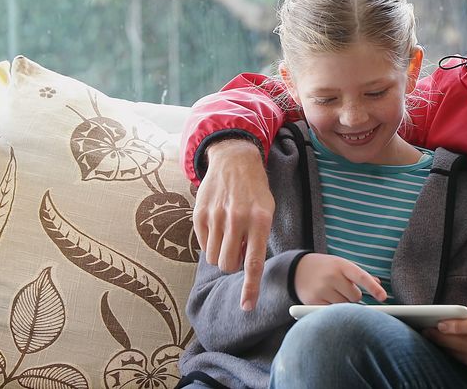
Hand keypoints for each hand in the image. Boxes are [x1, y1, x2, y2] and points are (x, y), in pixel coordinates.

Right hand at [193, 138, 275, 310]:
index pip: (254, 263)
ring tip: (228, 235)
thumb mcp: (267, 210)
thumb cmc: (254, 189)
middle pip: (228, 264)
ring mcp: (216, 216)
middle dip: (232, 264)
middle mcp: (237, 219)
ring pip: (213, 257)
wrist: (234, 160)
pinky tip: (217, 225)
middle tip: (237, 249)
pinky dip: (210, 242)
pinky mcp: (199, 214)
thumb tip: (245, 266)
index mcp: (260, 220)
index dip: (250, 288)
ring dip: (220, 253)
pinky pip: (202, 244)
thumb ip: (259, 238)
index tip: (247, 307)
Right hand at [294, 253, 386, 304]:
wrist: (296, 269)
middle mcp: (331, 276)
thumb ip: (359, 274)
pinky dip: (332, 309)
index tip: (383, 297)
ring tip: (332, 293)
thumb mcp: (340, 265)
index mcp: (341, 265)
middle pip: (355, 296)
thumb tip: (378, 283)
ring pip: (344, 306)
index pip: (361, 277)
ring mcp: (322, 289)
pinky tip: (325, 300)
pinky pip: (332, 312)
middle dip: (353, 296)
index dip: (373, 288)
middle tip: (343, 289)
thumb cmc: (324, 267)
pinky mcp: (313, 302)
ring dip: (343, 304)